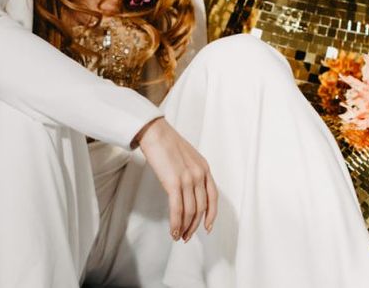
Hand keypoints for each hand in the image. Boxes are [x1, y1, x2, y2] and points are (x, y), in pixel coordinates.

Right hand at [134, 117, 217, 241]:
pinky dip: (176, 223)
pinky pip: (177, 209)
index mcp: (204, 168)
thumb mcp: (188, 157)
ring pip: (190, 211)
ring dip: (185, 227)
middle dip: (195, 225)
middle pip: (201, 208)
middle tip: (187, 236)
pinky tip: (173, 230)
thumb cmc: (167, 143)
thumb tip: (189, 191)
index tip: (207, 227)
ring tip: (179, 236)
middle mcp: (199, 174)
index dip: (211, 215)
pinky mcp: (174, 182)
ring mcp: (188, 178)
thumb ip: (193, 172)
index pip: (213, 197)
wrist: (155, 132)